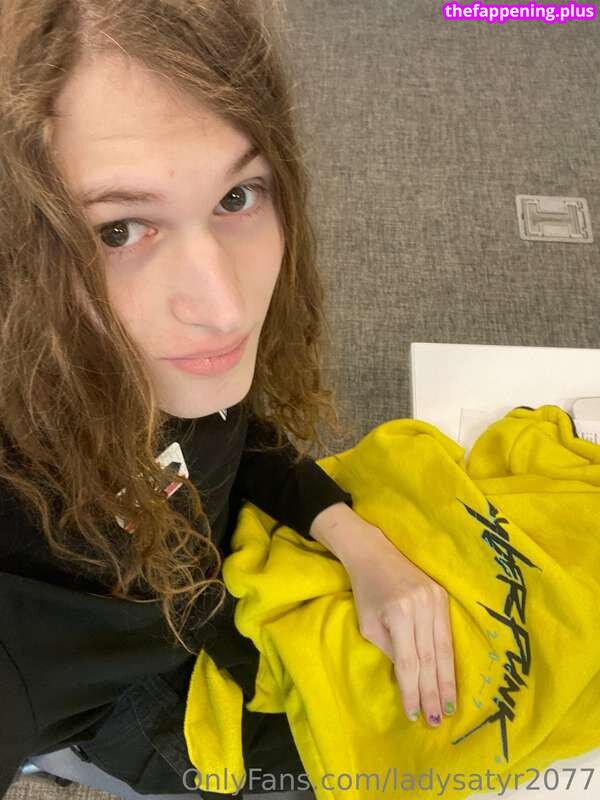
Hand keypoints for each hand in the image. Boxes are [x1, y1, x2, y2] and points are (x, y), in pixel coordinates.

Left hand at [342, 524, 456, 726]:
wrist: (374, 552)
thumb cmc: (365, 591)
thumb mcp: (369, 624)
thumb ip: (390, 651)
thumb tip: (409, 678)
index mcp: (399, 614)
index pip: (408, 661)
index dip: (412, 690)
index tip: (414, 714)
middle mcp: (421, 607)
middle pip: (429, 659)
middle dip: (433, 692)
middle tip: (436, 721)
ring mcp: (435, 599)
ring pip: (443, 649)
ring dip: (446, 682)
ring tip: (448, 708)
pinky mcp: (443, 596)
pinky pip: (447, 634)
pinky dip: (449, 659)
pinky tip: (451, 678)